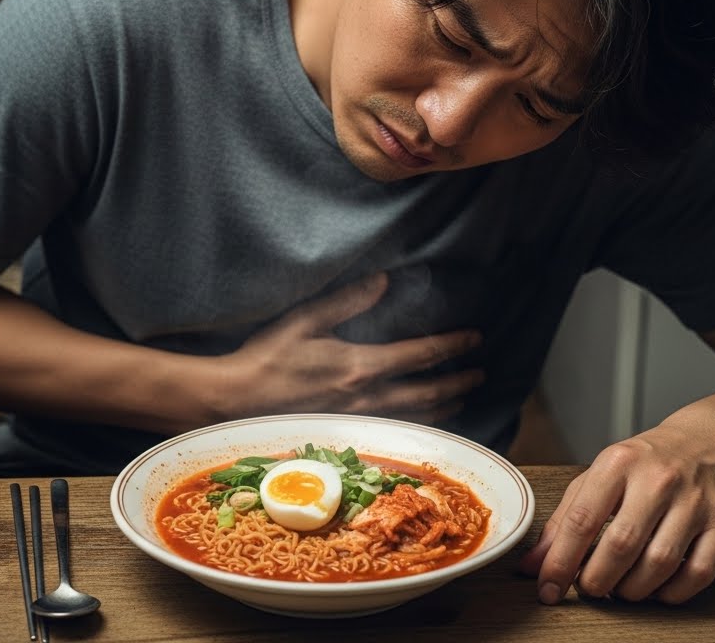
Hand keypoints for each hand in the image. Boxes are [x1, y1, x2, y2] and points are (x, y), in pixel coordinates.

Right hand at [215, 273, 483, 423]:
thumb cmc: (267, 357)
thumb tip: (383, 280)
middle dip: (456, 382)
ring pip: (412, 416)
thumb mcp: (305, 320)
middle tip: (479, 374)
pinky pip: (392, 430)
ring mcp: (357, 420)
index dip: (450, 346)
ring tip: (458, 399)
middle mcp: (366, 397)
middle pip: (426, 392)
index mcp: (359, 365)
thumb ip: (347, 301)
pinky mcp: (344, 433)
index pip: (419, 355)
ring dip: (441, 406)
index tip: (473, 338)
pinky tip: (421, 424)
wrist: (236, 401)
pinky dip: (415, 426)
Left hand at [517, 410, 714, 603]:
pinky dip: (671, 593)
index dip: (560, 561)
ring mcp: (695, 503)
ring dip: (631, 590)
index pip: (582, 520)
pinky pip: (697, 574)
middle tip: (588, 587)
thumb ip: (563, 520)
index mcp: (618, 463)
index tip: (547, 587)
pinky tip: (656, 589)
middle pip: (620, 546)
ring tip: (619, 588)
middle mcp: (658, 480)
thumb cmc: (647, 463)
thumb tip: (532, 564)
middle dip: (596, 580)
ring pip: (659, 564)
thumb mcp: (599, 476)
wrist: (710, 442)